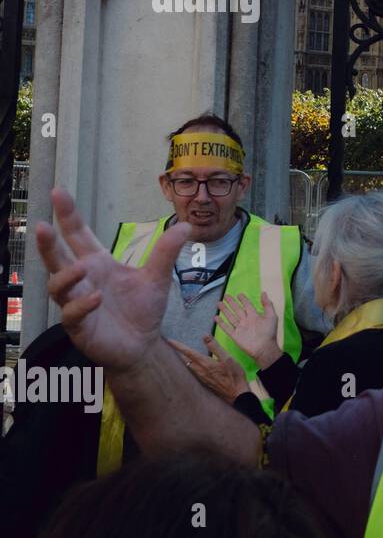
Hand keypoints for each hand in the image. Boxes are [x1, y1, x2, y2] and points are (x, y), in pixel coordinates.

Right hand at [35, 187, 190, 372]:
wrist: (143, 345)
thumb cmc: (143, 310)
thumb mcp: (156, 277)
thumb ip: (166, 252)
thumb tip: (186, 225)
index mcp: (97, 263)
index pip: (78, 235)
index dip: (68, 215)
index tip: (59, 191)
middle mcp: (82, 280)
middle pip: (56, 258)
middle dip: (47, 243)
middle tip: (41, 225)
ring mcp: (76, 303)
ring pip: (58, 286)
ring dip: (66, 276)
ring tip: (82, 268)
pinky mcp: (78, 326)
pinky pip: (72, 314)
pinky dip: (82, 305)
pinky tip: (96, 298)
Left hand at [170, 336, 251, 404]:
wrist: (237, 394)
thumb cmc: (234, 376)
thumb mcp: (228, 358)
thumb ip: (215, 347)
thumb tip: (204, 336)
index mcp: (205, 363)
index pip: (188, 352)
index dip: (178, 346)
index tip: (168, 340)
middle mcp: (200, 371)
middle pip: (185, 360)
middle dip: (178, 353)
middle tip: (171, 346)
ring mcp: (201, 378)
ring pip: (188, 367)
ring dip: (183, 360)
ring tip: (180, 354)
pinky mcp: (204, 383)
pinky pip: (193, 373)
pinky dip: (189, 367)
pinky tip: (192, 366)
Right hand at [216, 292, 281, 369]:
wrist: (264, 348)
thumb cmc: (269, 333)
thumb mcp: (271, 316)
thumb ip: (267, 304)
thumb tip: (264, 293)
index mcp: (255, 316)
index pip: (247, 305)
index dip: (243, 300)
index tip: (239, 294)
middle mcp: (246, 321)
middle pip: (237, 309)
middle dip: (231, 303)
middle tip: (226, 296)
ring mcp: (240, 328)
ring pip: (230, 317)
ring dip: (225, 310)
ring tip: (219, 304)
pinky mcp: (235, 335)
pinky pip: (226, 328)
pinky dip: (221, 323)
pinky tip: (216, 317)